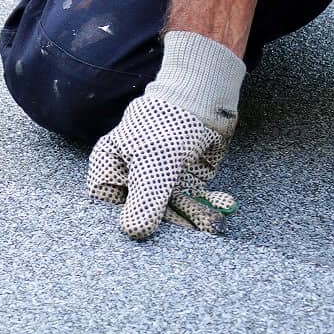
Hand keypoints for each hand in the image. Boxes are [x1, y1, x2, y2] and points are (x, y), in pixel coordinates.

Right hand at [88, 95, 236, 239]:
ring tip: (211, 226)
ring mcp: (158, 181)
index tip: (148, 234)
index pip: (110, 206)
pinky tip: (222, 207)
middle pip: (143, 212)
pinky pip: (191, 203)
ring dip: (192, 218)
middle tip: (189, 234)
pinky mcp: (182, 182)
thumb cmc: (168, 124)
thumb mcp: (154, 163)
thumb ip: (145, 199)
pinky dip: (205, 207)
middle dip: (169, 224)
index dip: (127, 219)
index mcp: (110, 167)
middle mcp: (132, 177)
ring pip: (171, 211)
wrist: (204, 99)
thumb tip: (134, 233)